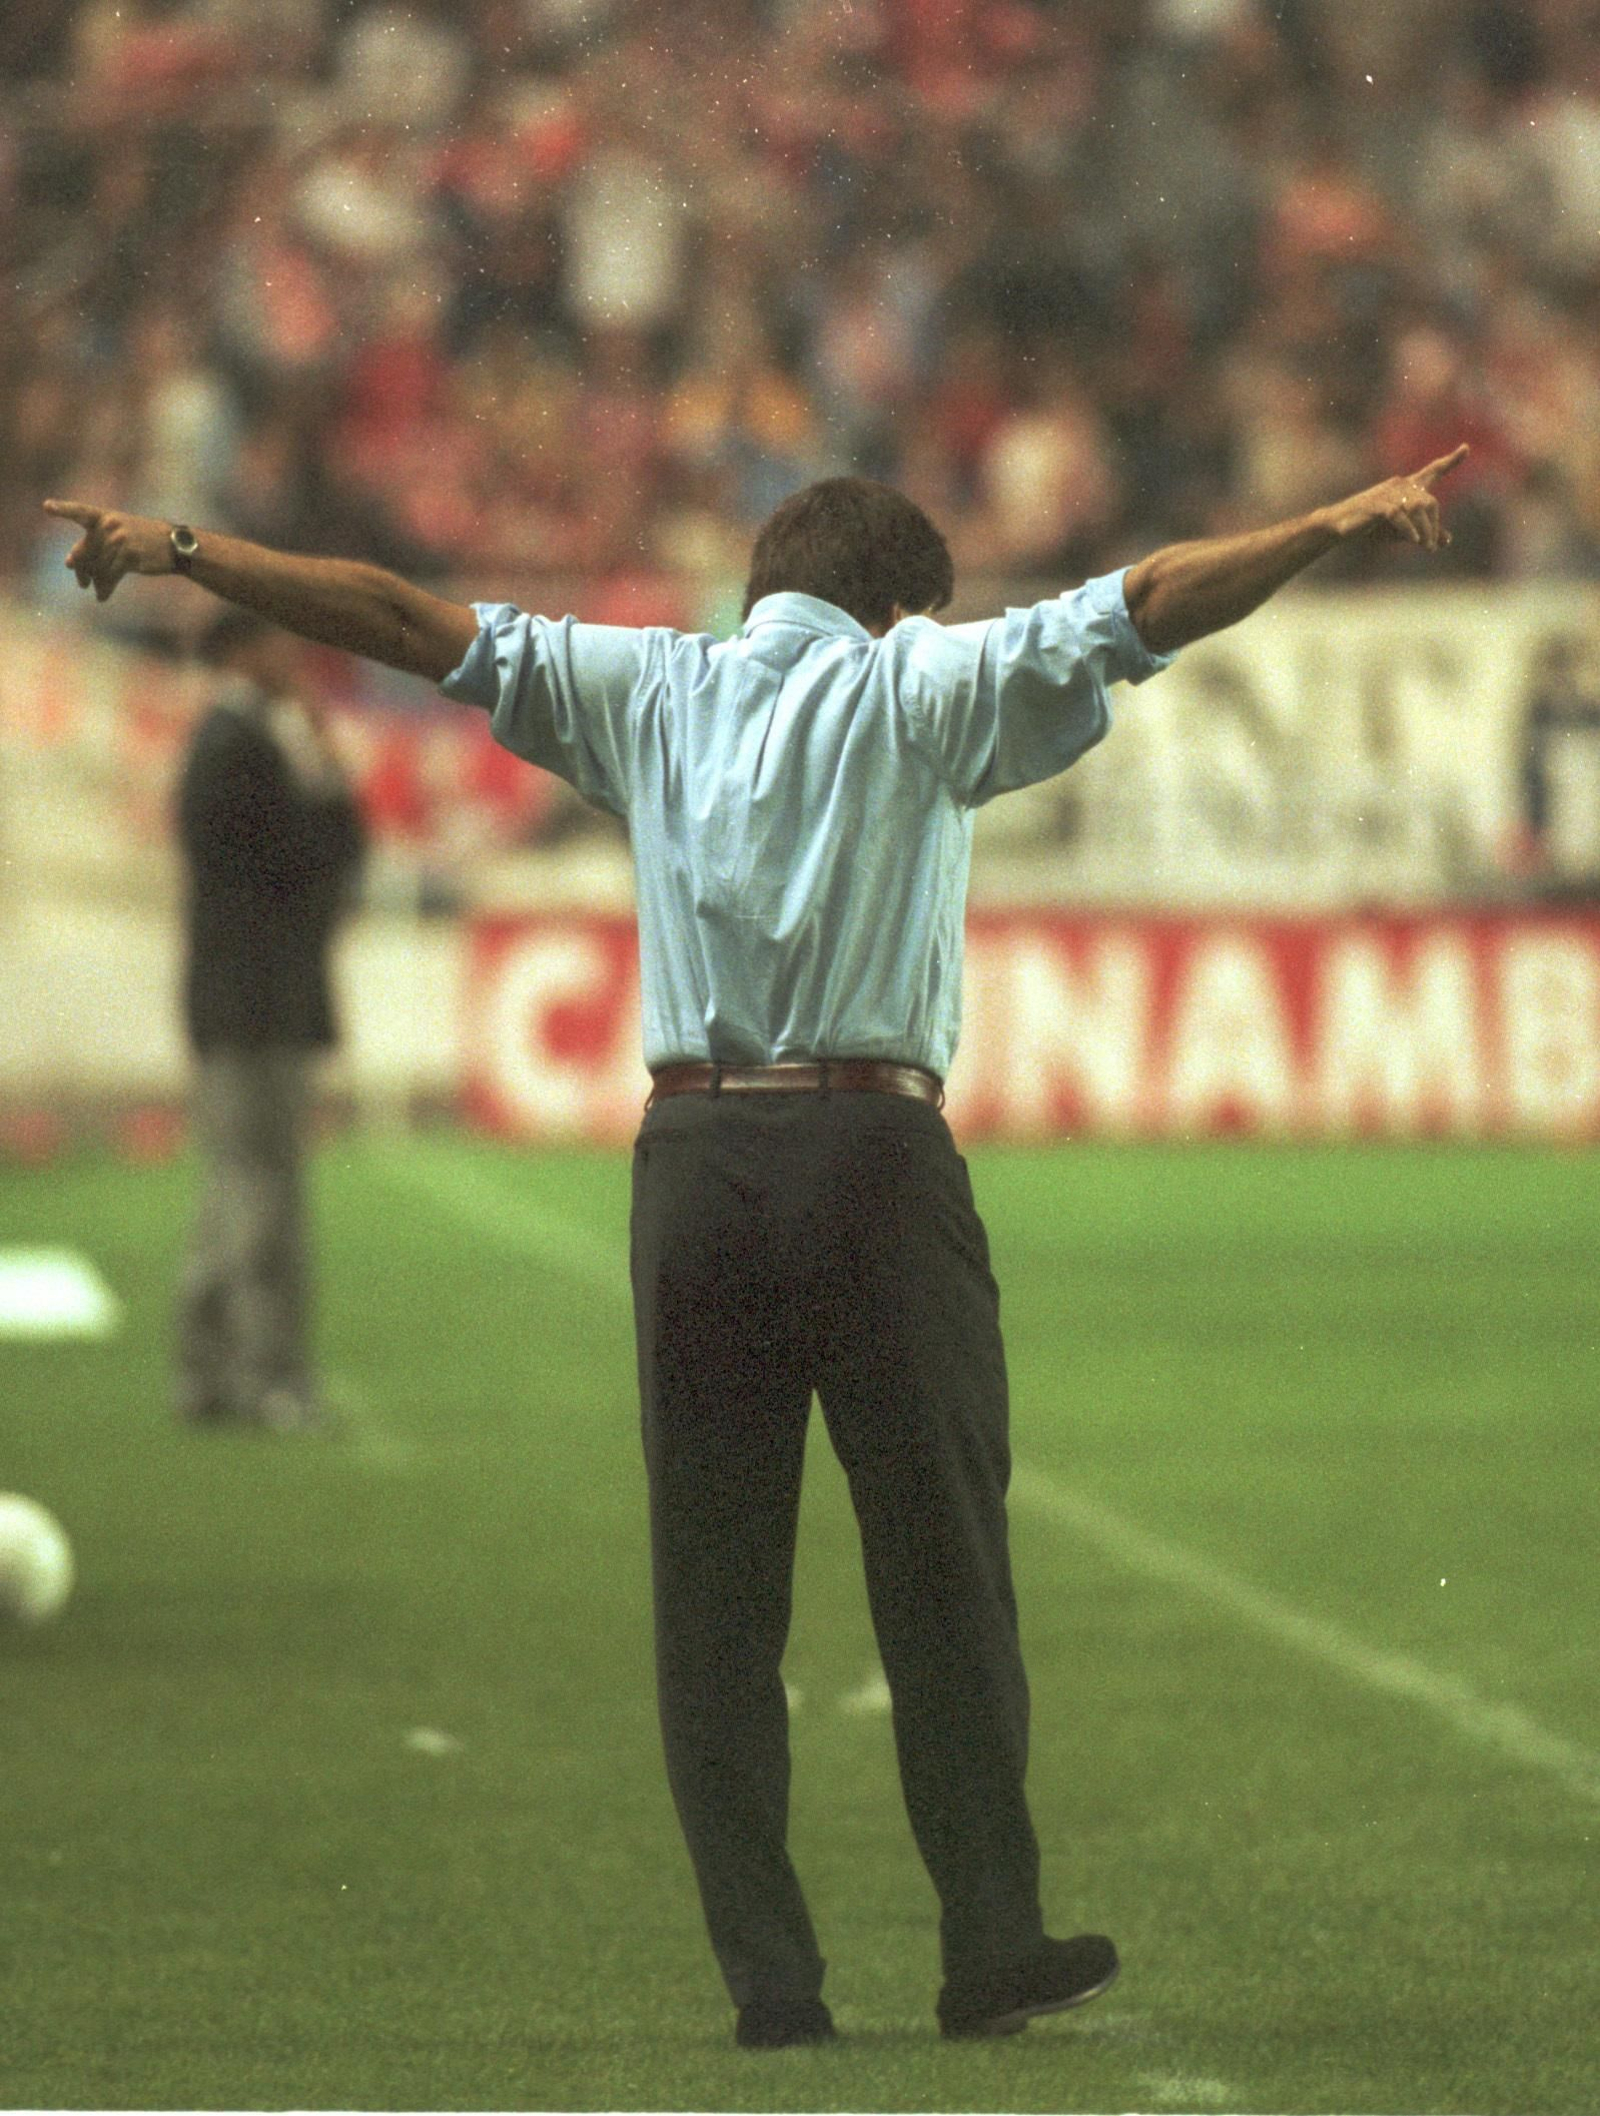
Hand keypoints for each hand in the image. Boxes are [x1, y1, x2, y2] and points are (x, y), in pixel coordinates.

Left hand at [41, 499, 178, 600]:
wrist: (175, 546)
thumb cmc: (144, 540)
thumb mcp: (119, 534)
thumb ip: (94, 544)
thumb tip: (69, 564)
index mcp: (105, 516)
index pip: (80, 512)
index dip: (63, 509)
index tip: (46, 507)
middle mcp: (110, 525)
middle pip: (85, 552)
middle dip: (82, 570)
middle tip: (82, 583)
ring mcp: (120, 540)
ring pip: (97, 567)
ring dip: (96, 583)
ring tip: (97, 591)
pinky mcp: (129, 556)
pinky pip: (109, 576)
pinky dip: (105, 588)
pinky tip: (102, 596)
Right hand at [1319, 445, 1469, 551]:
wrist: (1338, 528)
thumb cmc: (1371, 528)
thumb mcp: (1402, 532)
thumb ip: (1425, 533)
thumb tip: (1447, 540)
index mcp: (1407, 488)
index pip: (1433, 471)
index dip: (1451, 461)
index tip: (1466, 448)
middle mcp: (1400, 485)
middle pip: (1429, 501)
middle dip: (1434, 525)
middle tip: (1431, 547)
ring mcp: (1387, 493)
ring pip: (1417, 507)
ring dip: (1425, 529)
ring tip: (1425, 546)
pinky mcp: (1376, 504)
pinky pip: (1398, 514)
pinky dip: (1409, 529)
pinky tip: (1413, 540)